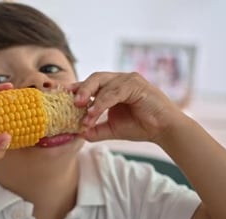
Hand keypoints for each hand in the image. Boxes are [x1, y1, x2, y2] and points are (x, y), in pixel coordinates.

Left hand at [70, 72, 184, 142]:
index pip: (91, 84)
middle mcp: (119, 80)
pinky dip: (102, 102)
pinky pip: (114, 91)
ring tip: (82, 112)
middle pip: (95, 78)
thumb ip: (95, 129)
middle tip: (71, 102)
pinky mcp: (137, 84)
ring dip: (90, 98)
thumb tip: (78, 134)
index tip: (61, 97)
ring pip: (103, 83)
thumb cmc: (140, 126)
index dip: (76, 89)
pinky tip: (94, 113)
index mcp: (112, 87)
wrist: (164, 131)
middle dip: (81, 89)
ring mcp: (129, 80)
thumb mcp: (112, 129)